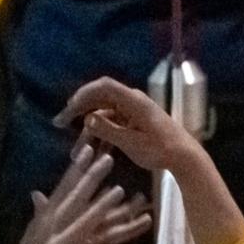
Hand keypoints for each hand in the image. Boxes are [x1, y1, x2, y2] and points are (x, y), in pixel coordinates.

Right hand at [0, 145, 150, 243]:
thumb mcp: (30, 242)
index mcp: (41, 225)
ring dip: (99, 209)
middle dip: (89, 179)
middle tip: (108, 158)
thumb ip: (40, 219)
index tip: (86, 148)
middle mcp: (46, 233)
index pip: (60, 192)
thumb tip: (39, 195)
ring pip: (79, 226)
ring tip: (120, 192)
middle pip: (71, 201)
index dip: (74, 170)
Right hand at [56, 77, 194, 172]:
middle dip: (79, 110)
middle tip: (59, 122)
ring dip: (89, 129)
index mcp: (133, 101)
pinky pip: (112, 124)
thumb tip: (87, 120)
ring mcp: (133, 111)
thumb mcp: (132, 143)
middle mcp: (132, 101)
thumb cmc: (161, 149)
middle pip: (99, 98)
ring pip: (104, 114)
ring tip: (76, 149)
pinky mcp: (134, 121)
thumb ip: (109, 130)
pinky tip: (93, 151)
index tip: (68, 108)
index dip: (83, 94)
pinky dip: (102, 135)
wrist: (184, 156)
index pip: (103, 87)